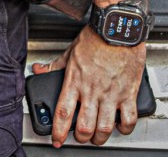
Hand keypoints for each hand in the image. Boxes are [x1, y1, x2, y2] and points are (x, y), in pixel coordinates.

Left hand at [31, 26, 146, 147]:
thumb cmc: (96, 38)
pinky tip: (120, 126)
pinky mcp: (128, 92)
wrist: (118, 29)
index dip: (58, 131)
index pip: (63, 113)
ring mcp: (111, 93)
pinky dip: (124, 128)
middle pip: (84, 126)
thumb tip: (39, 70)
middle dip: (81, 137)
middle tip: (81, 136)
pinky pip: (128, 118)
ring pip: (104, 127)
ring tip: (98, 137)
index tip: (57, 139)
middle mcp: (93, 90)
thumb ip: (54, 65)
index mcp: (76, 81)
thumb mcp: (70, 51)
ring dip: (100, 137)